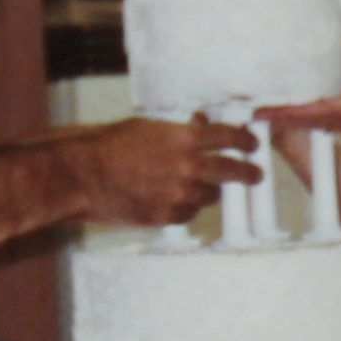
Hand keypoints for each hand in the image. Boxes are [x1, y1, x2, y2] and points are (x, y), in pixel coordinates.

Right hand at [68, 114, 259, 225]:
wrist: (85, 176)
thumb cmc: (110, 147)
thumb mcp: (148, 126)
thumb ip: (178, 129)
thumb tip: (199, 124)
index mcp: (185, 139)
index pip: (229, 137)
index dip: (245, 141)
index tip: (251, 144)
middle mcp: (188, 167)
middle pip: (231, 171)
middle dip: (247, 173)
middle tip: (254, 175)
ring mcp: (180, 194)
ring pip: (210, 196)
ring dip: (209, 190)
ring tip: (200, 186)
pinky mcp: (167, 216)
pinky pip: (188, 213)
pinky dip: (186, 206)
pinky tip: (174, 199)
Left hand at [258, 66, 340, 146]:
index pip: (319, 111)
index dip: (292, 112)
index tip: (268, 112)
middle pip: (305, 118)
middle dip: (277, 116)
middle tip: (248, 111)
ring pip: (308, 119)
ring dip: (283, 116)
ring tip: (257, 109)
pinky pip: (316, 117)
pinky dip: (296, 114)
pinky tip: (284, 108)